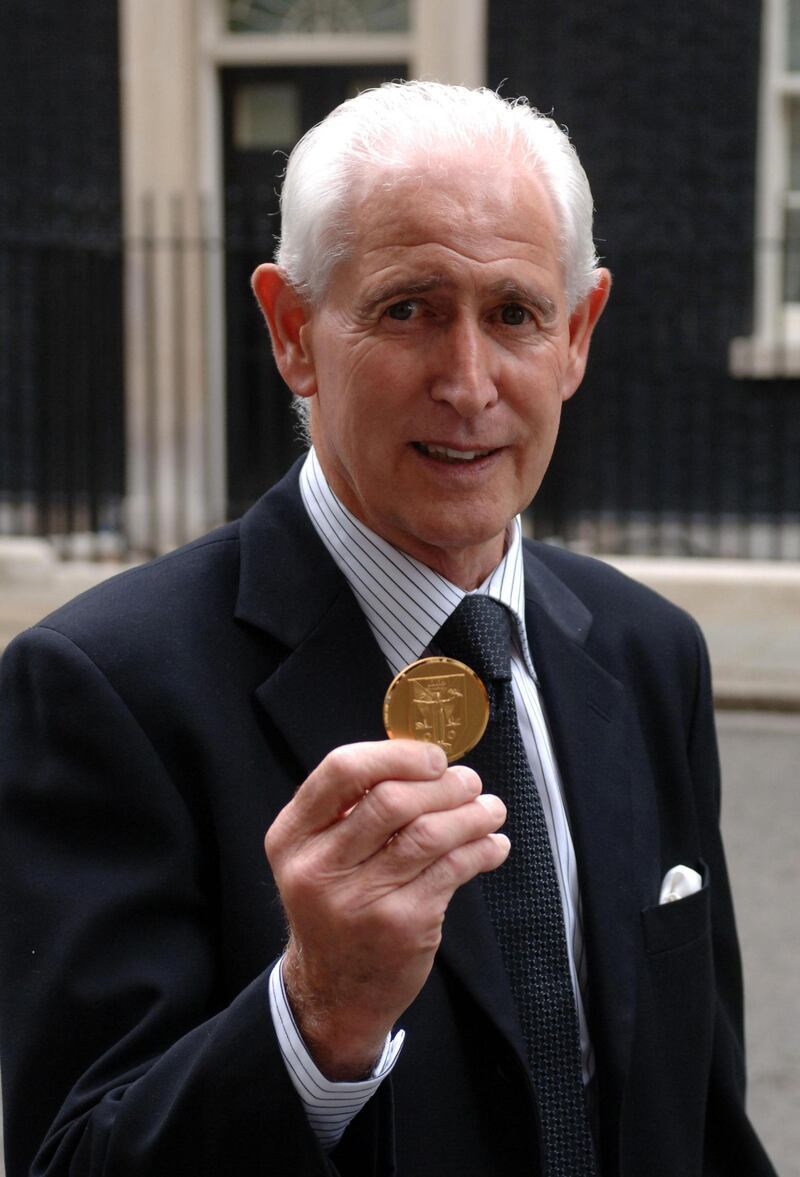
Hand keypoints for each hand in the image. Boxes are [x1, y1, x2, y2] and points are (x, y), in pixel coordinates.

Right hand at [264, 739, 508, 1079]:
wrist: (334, 989)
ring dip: (470, 814)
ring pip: (429, 834)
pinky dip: (481, 850)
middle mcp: (318, 867)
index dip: (396, 754)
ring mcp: (360, 900)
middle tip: (468, 782)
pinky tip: (492, 845)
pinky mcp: (401, 925)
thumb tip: (424, 762)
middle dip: (442, 785)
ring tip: (489, 809)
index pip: (342, 770)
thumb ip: (353, 808)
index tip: (433, 757)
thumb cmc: (335, 906)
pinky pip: (452, 870)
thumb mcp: (318, 854)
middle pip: (392, 800)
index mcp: (292, 836)